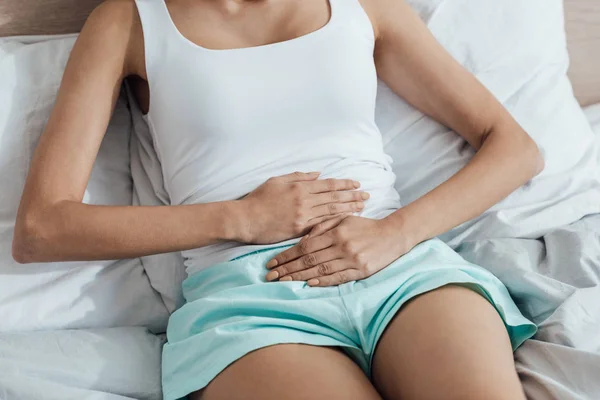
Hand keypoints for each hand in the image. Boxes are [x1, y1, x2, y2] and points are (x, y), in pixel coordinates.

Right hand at [238, 172, 368, 243]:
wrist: (245, 219)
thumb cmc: (258, 199)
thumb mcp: (277, 180)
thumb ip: (299, 177)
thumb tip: (318, 174)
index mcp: (299, 187)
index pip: (328, 184)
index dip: (344, 184)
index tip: (357, 184)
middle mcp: (304, 200)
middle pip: (334, 197)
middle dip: (352, 196)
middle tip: (367, 195)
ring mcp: (302, 216)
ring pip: (331, 211)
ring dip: (349, 208)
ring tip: (362, 207)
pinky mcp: (299, 229)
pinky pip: (321, 225)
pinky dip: (335, 222)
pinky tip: (346, 221)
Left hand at [265, 214, 414, 285]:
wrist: (393, 235)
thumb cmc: (365, 226)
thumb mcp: (344, 219)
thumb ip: (322, 227)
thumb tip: (303, 240)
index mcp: (336, 232)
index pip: (305, 246)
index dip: (286, 255)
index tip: (272, 262)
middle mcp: (342, 246)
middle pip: (309, 260)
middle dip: (287, 269)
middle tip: (271, 276)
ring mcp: (352, 260)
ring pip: (320, 270)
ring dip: (299, 277)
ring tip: (283, 282)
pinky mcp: (361, 271)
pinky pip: (338, 277)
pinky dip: (322, 281)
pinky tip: (309, 284)